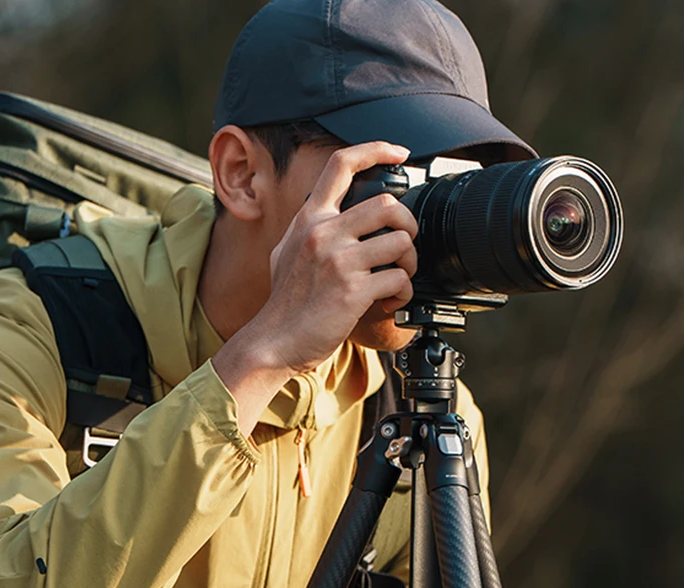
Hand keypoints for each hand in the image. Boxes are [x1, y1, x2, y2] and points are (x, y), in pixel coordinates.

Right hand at [256, 141, 418, 374]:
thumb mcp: (287, 251)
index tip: (399, 152)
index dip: (376, 150)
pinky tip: (390, 302)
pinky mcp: (353, 291)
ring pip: (401, 241)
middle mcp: (324, 233)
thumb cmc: (284, 303)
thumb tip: (331, 214)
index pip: (341, 165)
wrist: (273, 341)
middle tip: (404, 243)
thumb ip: (311, 229)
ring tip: (399, 277)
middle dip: (408, 224)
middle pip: (388, 204)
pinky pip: (398, 280)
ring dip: (410, 262)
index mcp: (310, 219)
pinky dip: (403, 293)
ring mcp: (339, 261)